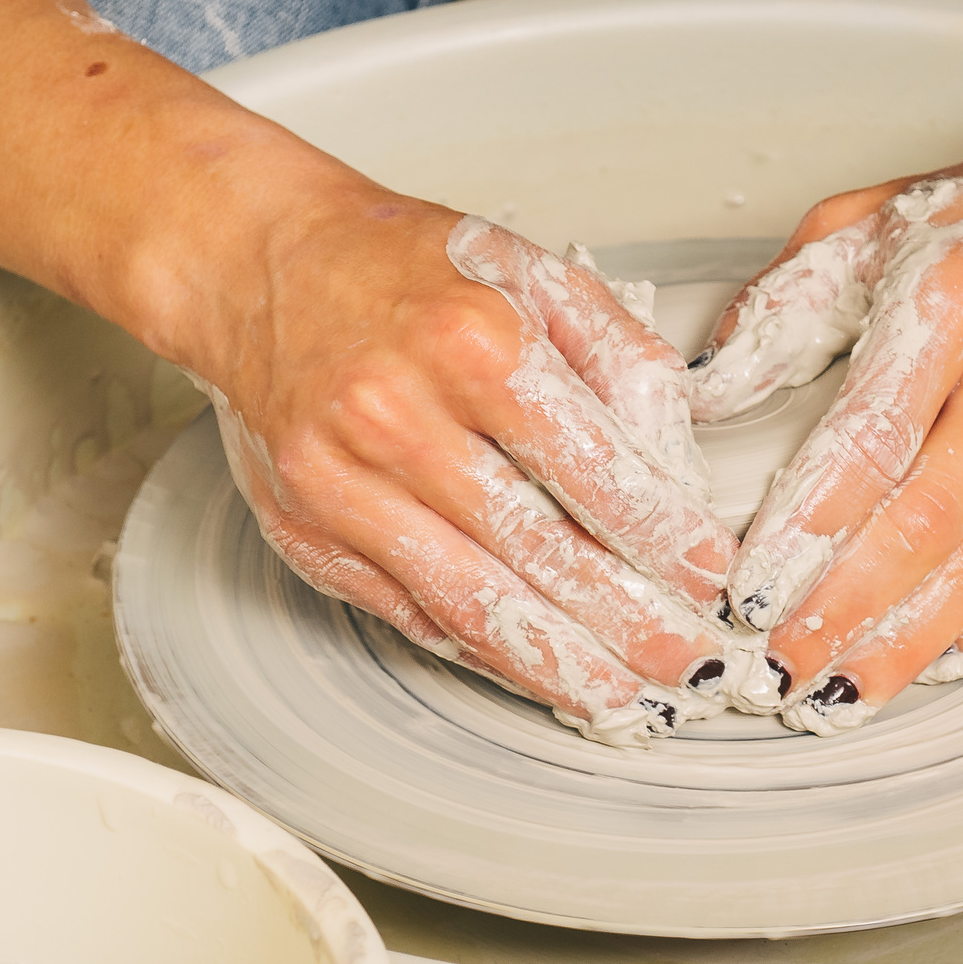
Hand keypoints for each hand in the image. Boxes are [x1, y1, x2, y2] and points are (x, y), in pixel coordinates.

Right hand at [172, 140, 740, 745]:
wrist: (255, 264)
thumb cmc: (396, 267)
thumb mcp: (526, 269)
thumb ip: (613, 352)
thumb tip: (673, 457)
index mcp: (469, 342)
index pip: (591, 469)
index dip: (659, 537)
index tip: (707, 578)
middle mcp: (398, 417)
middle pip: (538, 552)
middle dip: (628, 623)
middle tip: (690, 665)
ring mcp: (343, 485)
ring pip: (470, 602)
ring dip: (557, 664)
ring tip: (621, 699)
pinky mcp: (307, 530)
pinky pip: (408, 611)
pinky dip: (479, 651)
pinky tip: (535, 670)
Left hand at [687, 148, 962, 733]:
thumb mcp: (871, 223)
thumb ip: (784, 305)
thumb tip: (708, 391)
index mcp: (956, 305)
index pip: (871, 436)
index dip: (807, 525)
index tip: (750, 586)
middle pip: (926, 524)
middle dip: (844, 610)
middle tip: (779, 666)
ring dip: (908, 643)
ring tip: (840, 691)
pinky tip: (932, 660)